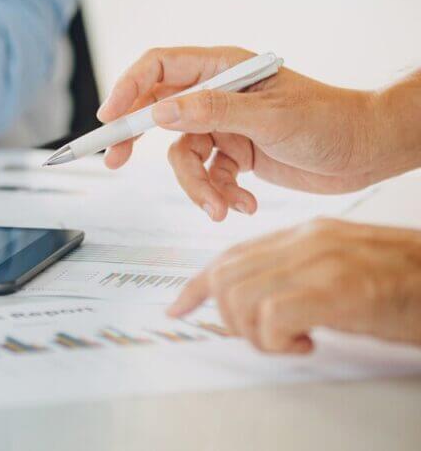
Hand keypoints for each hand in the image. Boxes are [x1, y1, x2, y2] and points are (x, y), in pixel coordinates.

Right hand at [97, 46, 382, 220]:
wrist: (369, 152)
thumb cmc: (330, 121)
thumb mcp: (269, 116)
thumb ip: (212, 112)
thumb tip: (159, 113)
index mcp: (222, 68)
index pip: (159, 68)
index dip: (128, 89)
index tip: (110, 119)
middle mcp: (217, 93)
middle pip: (157, 110)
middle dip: (137, 139)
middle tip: (115, 161)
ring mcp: (224, 125)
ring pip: (183, 154)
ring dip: (197, 185)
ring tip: (221, 206)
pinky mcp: (235, 154)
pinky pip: (207, 176)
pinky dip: (220, 194)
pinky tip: (245, 203)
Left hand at [168, 218, 420, 352]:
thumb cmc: (411, 286)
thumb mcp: (345, 273)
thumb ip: (301, 276)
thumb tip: (261, 305)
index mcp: (307, 234)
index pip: (232, 254)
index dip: (199, 285)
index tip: (180, 307)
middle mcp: (308, 240)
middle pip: (226, 275)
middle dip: (227, 316)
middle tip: (261, 338)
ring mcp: (322, 261)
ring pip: (240, 296)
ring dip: (254, 334)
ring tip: (290, 342)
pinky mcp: (338, 289)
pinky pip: (271, 316)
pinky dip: (277, 341)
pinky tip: (307, 345)